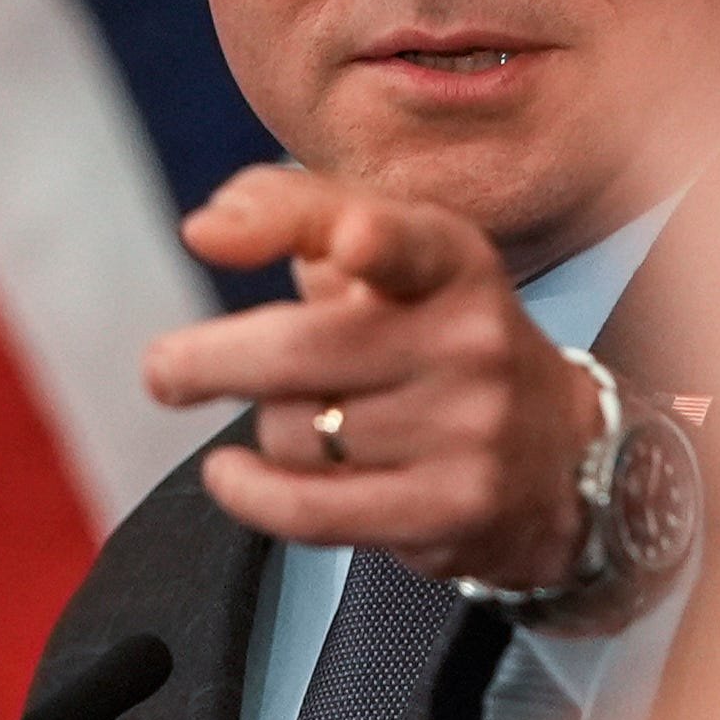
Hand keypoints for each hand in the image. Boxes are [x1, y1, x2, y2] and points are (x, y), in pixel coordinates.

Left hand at [142, 169, 601, 586]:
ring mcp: (467, 429)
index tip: (345, 245)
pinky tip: (229, 475)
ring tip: (314, 422)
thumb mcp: (387, 255)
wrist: (557, 455)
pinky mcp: (449, 508)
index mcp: (452, 259)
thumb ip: (295, 212)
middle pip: (300, 348)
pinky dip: (250, 493)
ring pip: (296, 430)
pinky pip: (307, 508)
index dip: (364, 239)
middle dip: (207, 361)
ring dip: (273, 428)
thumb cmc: (432, 336)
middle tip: (162, 371)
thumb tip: (206, 230)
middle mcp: (470, 339)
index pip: (399, 238)